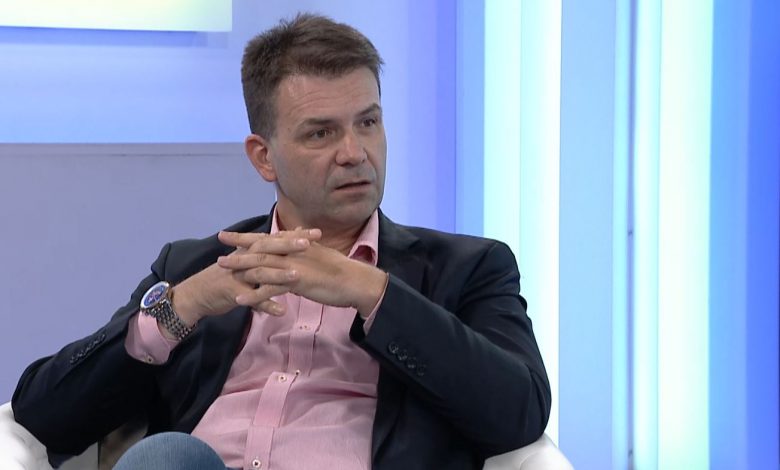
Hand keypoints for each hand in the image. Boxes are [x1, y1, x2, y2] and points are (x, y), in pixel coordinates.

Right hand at [171, 229, 319, 324]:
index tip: (318, 233)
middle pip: (269, 249)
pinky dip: (265, 305)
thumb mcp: (248, 261)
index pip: (276, 239)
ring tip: (298, 276)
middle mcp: (245, 259)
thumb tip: (292, 240)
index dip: (296, 235)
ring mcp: (238, 275)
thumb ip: (269, 253)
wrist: (198, 293)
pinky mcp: (232, 292)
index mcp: (251, 251)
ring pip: (260, 273)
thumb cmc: (228, 276)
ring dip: (279, 275)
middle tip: (310, 243)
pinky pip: (251, 300)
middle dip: (289, 246)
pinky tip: (280, 311)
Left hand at [218, 231, 387, 316]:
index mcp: (298, 245)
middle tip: (219, 242)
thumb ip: (306, 249)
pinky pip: (271, 289)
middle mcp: (293, 252)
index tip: (230, 234)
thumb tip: (297, 242)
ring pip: (261, 265)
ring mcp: (294, 266)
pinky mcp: (297, 282)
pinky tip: (239, 300)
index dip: (248, 236)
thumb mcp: (320, 256)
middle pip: (260, 247)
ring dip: (240, 267)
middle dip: (238, 245)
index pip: (268, 238)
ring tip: (221, 269)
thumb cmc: (341, 272)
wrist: (355, 282)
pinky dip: (254, 295)